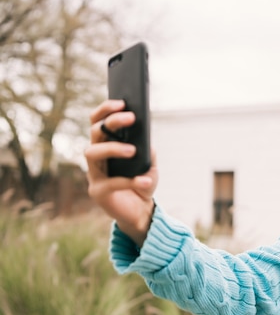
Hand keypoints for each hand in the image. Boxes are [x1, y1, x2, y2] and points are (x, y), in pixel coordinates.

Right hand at [84, 99, 157, 245]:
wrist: (142, 212)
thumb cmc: (144, 183)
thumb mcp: (150, 164)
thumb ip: (147, 150)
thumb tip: (145, 136)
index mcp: (107, 146)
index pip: (98, 122)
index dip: (106, 110)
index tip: (122, 102)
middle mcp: (96, 157)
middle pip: (96, 134)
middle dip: (112, 122)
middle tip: (131, 118)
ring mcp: (94, 175)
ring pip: (93, 153)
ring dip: (113, 148)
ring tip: (133, 150)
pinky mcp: (98, 193)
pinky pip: (111, 183)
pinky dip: (131, 181)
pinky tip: (146, 180)